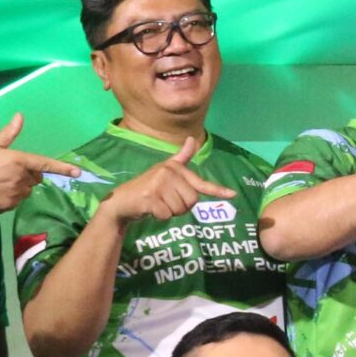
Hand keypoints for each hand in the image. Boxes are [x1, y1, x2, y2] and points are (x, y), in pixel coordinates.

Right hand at [0, 114, 83, 217]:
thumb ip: (8, 134)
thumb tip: (20, 117)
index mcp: (18, 161)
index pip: (45, 164)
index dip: (63, 168)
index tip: (78, 172)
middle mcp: (21, 178)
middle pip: (35, 177)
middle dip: (28, 173)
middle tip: (7, 169)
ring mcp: (16, 194)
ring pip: (27, 188)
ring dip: (20, 184)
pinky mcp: (10, 206)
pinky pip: (17, 199)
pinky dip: (11, 195)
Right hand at [104, 136, 235, 225]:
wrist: (122, 201)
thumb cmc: (147, 187)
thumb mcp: (165, 170)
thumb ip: (181, 158)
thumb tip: (192, 139)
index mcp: (174, 168)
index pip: (200, 182)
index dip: (218, 190)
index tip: (233, 194)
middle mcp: (168, 173)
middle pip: (191, 201)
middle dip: (180, 207)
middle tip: (165, 201)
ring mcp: (158, 184)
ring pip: (180, 209)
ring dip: (170, 212)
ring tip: (158, 203)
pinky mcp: (150, 198)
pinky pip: (167, 215)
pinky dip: (160, 216)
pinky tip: (151, 209)